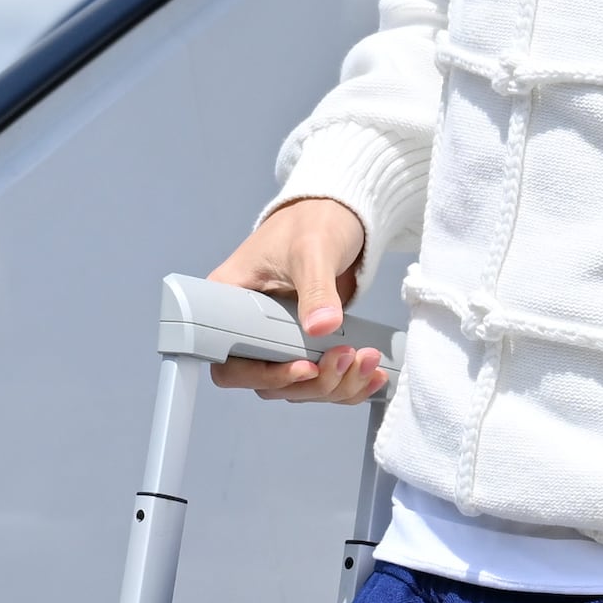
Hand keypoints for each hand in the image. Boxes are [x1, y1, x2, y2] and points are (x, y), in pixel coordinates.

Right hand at [207, 198, 385, 401]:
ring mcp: (276, 339)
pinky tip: (373, 375)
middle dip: (313, 381)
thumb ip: (316, 288)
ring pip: (297, 387)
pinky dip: (347, 385)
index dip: (265, 375)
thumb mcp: (312, 249)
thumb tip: (321, 327)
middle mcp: (246, 328)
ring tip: (367, 362)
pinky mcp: (304, 344)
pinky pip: (319, 379)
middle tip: (347, 358)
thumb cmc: (311, 221)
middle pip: (268, 383)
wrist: (338, 215)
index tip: (304, 367)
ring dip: (335, 386)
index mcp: (230, 303)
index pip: (230, 363)